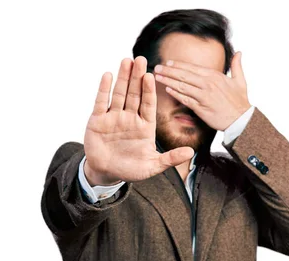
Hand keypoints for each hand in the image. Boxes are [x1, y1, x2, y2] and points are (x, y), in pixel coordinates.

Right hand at [83, 56, 194, 184]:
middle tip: (141, 59)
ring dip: (122, 78)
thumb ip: (170, 159)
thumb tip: (191, 152)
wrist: (107, 173)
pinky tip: (108, 75)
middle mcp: (130, 118)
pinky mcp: (98, 120)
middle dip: (137, 77)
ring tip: (126, 60)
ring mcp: (114, 117)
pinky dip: (104, 89)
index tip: (152, 76)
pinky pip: (101, 102)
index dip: (149, 90)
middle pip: (134, 94)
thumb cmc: (131, 169)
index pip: (148, 104)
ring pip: (119, 94)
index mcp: (145, 126)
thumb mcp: (152, 166)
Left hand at [153, 51, 250, 131]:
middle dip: (168, 71)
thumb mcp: (240, 81)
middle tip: (157, 68)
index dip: (178, 65)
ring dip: (168, 81)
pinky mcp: (201, 108)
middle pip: (184, 75)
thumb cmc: (240, 102)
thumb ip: (237, 66)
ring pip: (182, 86)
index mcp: (215, 76)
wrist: (242, 120)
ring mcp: (203, 96)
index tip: (168, 63)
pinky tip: (167, 90)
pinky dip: (176, 94)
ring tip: (157, 77)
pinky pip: (185, 99)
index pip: (192, 68)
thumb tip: (239, 52)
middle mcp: (208, 84)